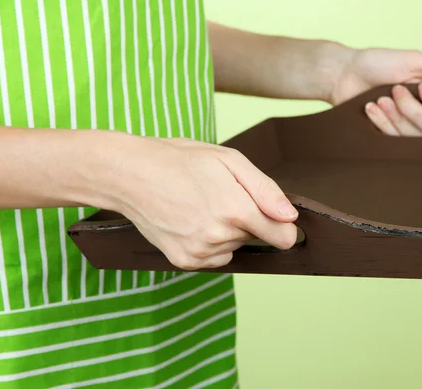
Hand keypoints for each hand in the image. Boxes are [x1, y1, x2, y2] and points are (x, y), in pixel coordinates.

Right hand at [105, 135, 297, 269]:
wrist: (131, 174)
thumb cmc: (181, 160)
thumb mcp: (230, 160)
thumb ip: (266, 191)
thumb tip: (291, 217)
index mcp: (236, 211)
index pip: (283, 237)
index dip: (283, 224)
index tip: (273, 214)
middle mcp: (219, 238)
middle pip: (257, 238)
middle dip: (247, 219)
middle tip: (220, 195)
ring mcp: (200, 253)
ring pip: (235, 248)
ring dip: (227, 231)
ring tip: (201, 205)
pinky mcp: (184, 262)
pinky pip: (215, 258)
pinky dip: (211, 244)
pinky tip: (193, 221)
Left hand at [328, 48, 421, 135]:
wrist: (345, 74)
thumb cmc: (378, 63)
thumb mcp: (415, 61)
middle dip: (412, 108)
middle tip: (395, 90)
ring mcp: (404, 129)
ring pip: (412, 136)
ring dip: (395, 114)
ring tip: (380, 98)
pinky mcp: (385, 138)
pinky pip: (391, 140)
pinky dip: (380, 121)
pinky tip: (370, 107)